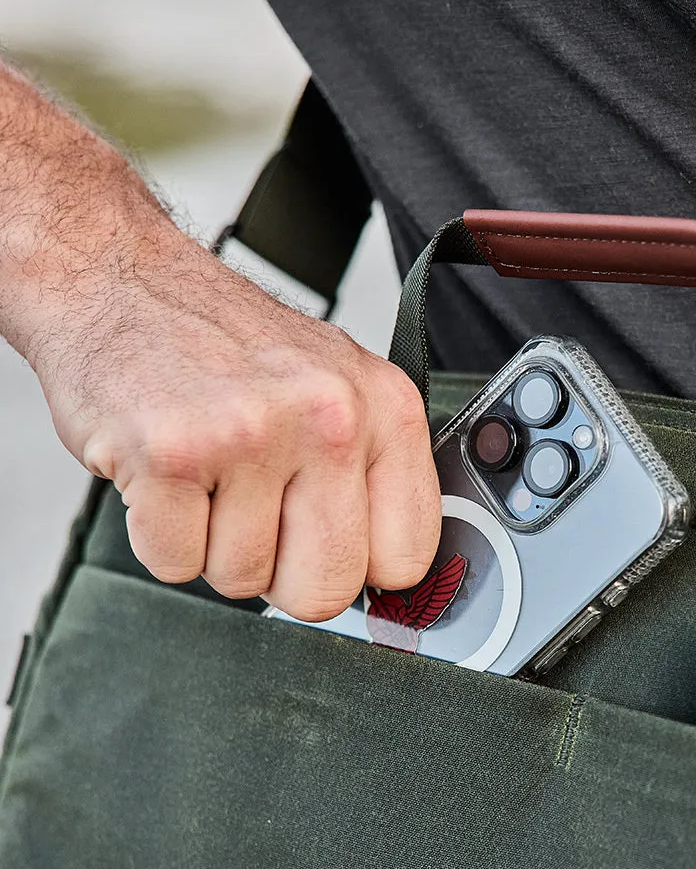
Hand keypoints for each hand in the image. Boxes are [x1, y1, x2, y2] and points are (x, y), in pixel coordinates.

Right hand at [34, 229, 440, 621]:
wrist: (117, 278)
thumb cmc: (228, 346)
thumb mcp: (338, 389)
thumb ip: (373, 478)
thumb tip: (386, 580)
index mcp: (386, 410)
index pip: (405, 560)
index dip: (358, 569)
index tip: (327, 545)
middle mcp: (331, 419)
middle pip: (327, 590)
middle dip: (282, 575)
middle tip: (255, 513)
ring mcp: (251, 434)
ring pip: (243, 580)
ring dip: (213, 546)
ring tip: (205, 474)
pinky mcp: (170, 453)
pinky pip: (174, 563)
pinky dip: (158, 536)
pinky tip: (166, 475)